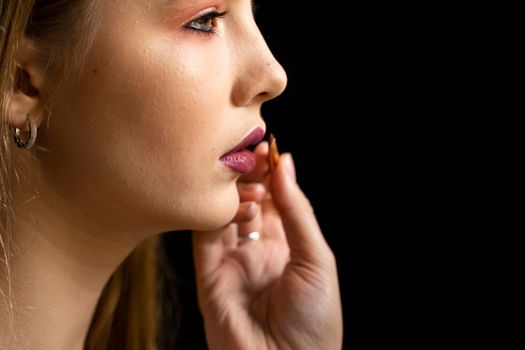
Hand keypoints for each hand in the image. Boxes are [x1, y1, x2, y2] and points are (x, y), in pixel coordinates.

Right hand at [193, 142, 342, 349]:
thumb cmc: (315, 321)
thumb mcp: (317, 259)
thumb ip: (297, 211)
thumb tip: (286, 163)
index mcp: (285, 247)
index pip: (274, 200)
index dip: (272, 174)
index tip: (269, 148)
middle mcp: (256, 251)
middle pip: (247, 201)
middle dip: (251, 175)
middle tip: (253, 155)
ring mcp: (231, 262)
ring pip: (224, 214)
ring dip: (236, 193)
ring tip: (251, 186)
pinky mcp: (208, 275)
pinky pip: (204, 236)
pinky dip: (215, 213)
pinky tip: (234, 202)